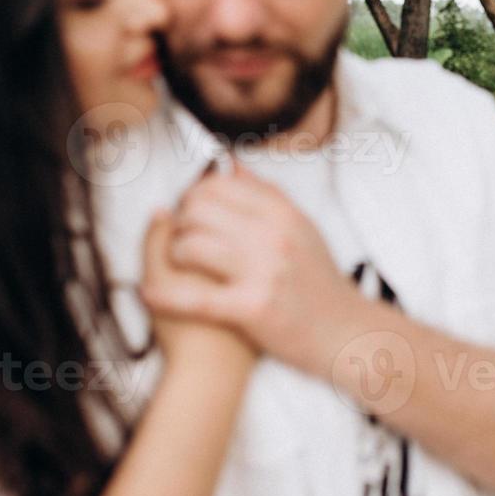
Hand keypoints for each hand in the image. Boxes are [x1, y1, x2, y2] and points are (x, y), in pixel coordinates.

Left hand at [139, 157, 366, 374]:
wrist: (345, 332)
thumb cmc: (320, 282)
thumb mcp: (302, 228)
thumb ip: (267, 195)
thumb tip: (231, 163)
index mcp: (283, 212)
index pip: (219, 184)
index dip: (195, 195)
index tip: (192, 213)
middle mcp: (272, 235)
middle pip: (198, 210)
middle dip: (180, 223)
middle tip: (181, 239)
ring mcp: (262, 271)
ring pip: (190, 246)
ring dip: (175, 256)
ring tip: (179, 267)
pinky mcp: (251, 308)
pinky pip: (193, 298)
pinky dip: (164, 296)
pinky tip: (149, 295)